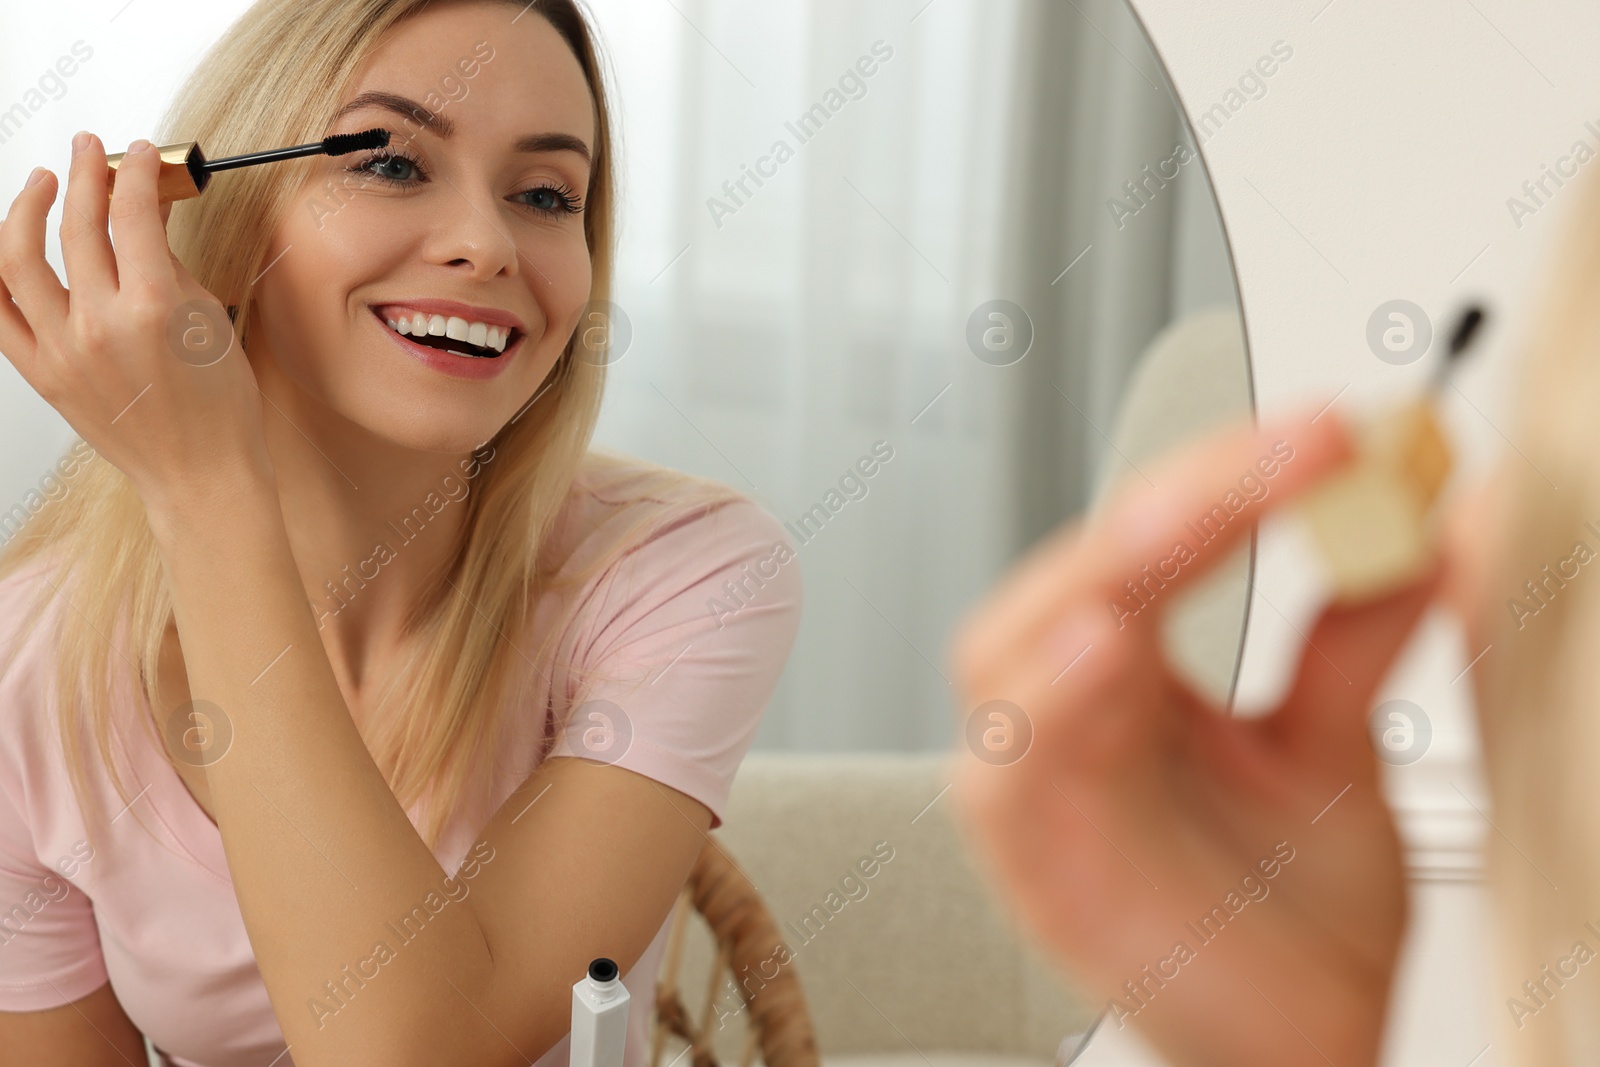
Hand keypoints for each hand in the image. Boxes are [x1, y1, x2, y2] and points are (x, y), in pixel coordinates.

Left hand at [0, 134, 270, 513]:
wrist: (201, 473)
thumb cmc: (219, 410)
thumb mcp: (209, 322)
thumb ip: (170, 264)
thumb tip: (146, 220)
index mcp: (155, 309)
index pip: (133, 214)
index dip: (134, 173)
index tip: (137, 155)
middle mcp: (101, 325)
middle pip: (79, 225)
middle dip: (85, 174)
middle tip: (89, 151)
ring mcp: (64, 350)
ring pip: (19, 257)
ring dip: (26, 207)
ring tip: (42, 184)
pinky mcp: (42, 373)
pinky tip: (7, 245)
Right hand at [948, 408, 1443, 1066]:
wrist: (1298, 1047)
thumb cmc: (1285, 913)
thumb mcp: (1338, 743)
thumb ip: (1364, 630)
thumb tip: (1443, 510)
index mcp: (1131, 674)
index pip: (1151, 541)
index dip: (1230, 476)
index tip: (1333, 433)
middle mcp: (1072, 717)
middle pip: (1070, 579)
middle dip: (1164, 511)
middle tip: (1271, 461)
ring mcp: (1042, 789)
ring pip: (1007, 659)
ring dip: (1092, 583)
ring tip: (1175, 527)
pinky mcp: (1034, 867)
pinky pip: (1005, 781)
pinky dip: (1043, 712)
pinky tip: (1103, 651)